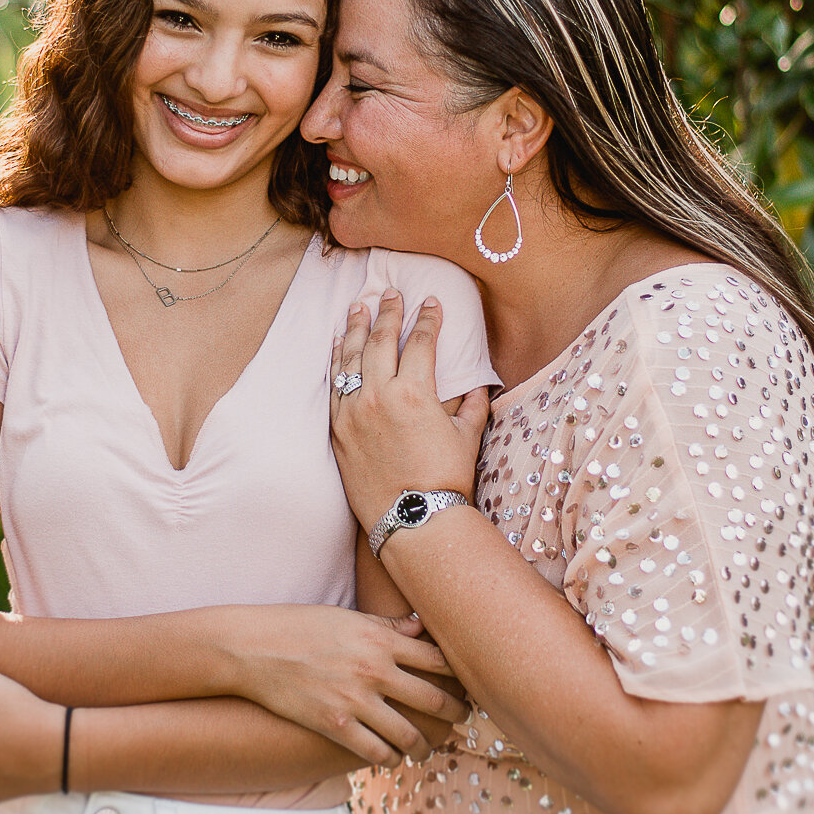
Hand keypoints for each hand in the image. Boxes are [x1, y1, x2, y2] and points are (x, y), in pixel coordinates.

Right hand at [223, 604, 469, 764]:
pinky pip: (377, 752)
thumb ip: (386, 626)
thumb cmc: (297, 626)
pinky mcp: (335, 725)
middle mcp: (374, 670)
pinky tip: (393, 758)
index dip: (460, 676)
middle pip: (434, 700)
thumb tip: (420, 627)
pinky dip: (391, 758)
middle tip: (463, 722)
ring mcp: (356, 700)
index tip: (468, 685)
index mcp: (380, 640)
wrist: (252, 648)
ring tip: (427, 749)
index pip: (439, 660)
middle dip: (456, 715)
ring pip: (410, 734)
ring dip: (425, 746)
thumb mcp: (345, 618)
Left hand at [331, 291, 491, 531]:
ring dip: (355, 328)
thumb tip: (480, 385)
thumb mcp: (467, 436)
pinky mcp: (337, 429)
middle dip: (387, 313)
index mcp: (415, 392)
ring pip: (351, 358)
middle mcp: (379, 395)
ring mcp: (353, 412)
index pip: (421, 342)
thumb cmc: (446, 480)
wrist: (413, 520)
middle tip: (390, 293)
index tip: (431, 302)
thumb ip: (472, 405)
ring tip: (358, 307)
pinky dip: (336, 361)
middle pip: (380, 340)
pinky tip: (338, 345)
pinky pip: (333, 385)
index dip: (427, 319)